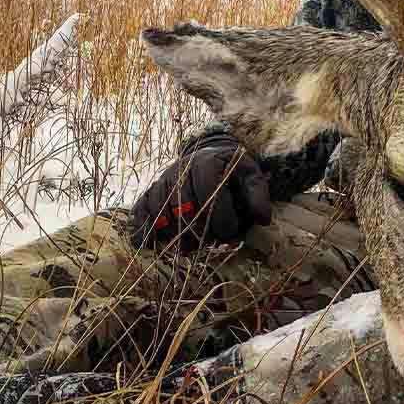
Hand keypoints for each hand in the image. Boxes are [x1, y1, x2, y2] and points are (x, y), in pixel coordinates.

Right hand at [130, 131, 272, 248]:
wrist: (206, 154)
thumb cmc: (230, 169)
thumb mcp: (249, 174)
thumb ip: (257, 195)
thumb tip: (263, 219)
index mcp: (206, 162)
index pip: (209, 190)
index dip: (219, 214)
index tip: (230, 232)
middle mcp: (180, 169)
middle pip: (184, 204)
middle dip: (198, 229)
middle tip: (209, 243)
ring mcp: (162, 181)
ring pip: (162, 210)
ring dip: (173, 233)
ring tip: (188, 248)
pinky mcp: (150, 192)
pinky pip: (141, 210)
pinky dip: (142, 227)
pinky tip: (149, 244)